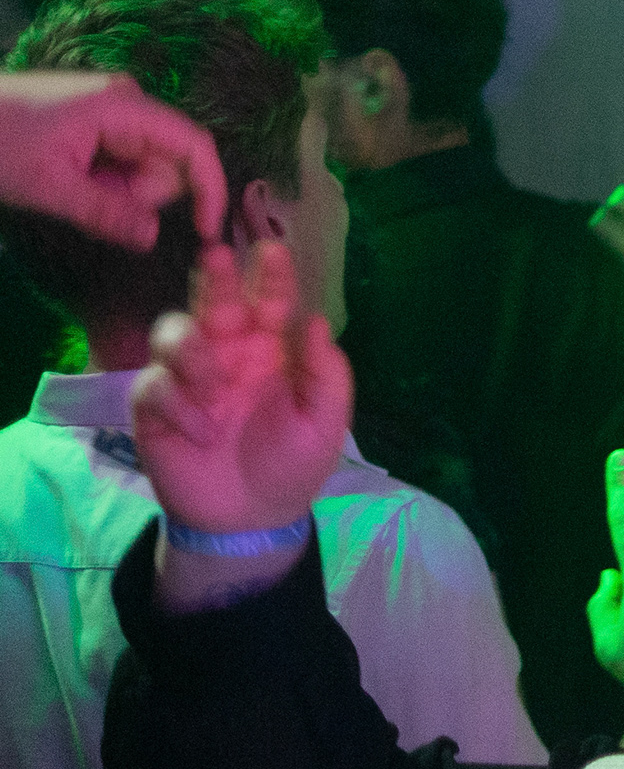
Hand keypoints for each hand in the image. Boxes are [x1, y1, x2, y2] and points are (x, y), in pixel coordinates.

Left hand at [0, 71, 227, 249]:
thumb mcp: (47, 186)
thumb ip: (105, 213)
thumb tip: (152, 238)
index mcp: (123, 106)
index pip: (194, 146)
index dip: (210, 190)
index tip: (205, 232)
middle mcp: (127, 102)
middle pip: (168, 161)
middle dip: (138, 194)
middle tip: (88, 201)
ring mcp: (111, 110)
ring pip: (143, 166)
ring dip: (116, 191)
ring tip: (68, 189)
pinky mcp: (96, 121)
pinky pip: (121, 161)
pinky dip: (102, 182)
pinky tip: (67, 179)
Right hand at [132, 241, 349, 544]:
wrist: (251, 517)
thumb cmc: (292, 463)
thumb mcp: (323, 422)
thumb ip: (325, 374)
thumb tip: (317, 321)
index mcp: (270, 350)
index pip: (270, 302)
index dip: (270, 276)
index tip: (274, 250)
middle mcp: (226, 352)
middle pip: (214, 301)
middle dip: (215, 277)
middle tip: (217, 255)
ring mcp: (187, 377)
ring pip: (173, 331)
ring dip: (191, 351)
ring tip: (214, 388)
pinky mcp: (154, 406)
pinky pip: (153, 384)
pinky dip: (177, 404)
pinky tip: (200, 431)